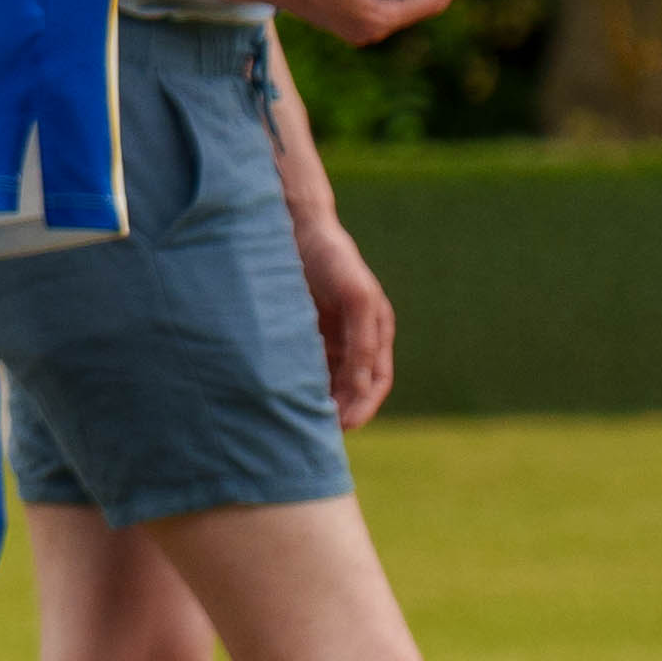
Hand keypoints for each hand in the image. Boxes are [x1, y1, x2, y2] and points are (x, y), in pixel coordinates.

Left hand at [298, 217, 399, 425]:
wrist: (298, 230)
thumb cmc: (334, 259)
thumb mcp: (356, 298)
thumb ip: (362, 341)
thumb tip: (363, 386)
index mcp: (377, 329)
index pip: (377, 380)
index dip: (364, 405)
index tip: (344, 425)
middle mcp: (356, 336)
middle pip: (353, 387)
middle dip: (341, 409)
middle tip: (318, 430)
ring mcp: (331, 334)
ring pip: (329, 380)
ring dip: (320, 400)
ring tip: (299, 418)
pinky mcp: (306, 330)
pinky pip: (307, 366)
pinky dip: (300, 382)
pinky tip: (284, 395)